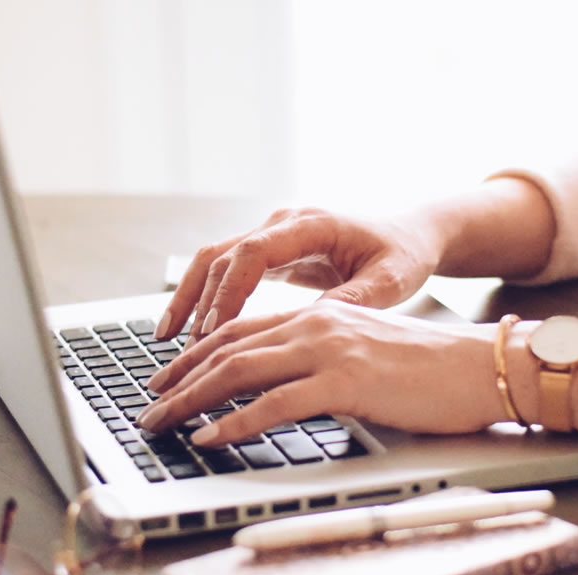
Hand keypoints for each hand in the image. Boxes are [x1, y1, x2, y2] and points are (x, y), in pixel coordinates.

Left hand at [137, 300, 505, 445]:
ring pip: (239, 370)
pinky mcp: (346, 381)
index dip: (196, 354)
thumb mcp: (366, 353)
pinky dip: (235, 422)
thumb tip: (285, 389)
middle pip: (228, 347)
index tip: (168, 378)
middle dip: (179, 379)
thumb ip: (324, 360)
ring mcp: (330, 349)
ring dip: (191, 399)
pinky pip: (275, 403)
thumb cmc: (430, 369)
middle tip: (149, 407)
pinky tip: (210, 438)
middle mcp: (317, 323)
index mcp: (321, 314)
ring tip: (161, 424)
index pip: (241, 329)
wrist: (478, 367)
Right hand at [155, 207, 440, 343]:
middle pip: (222, 255)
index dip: (230, 291)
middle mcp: (285, 224)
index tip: (216, 330)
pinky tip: (191, 334)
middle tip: (183, 348)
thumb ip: (352, 300)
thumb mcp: (390, 280)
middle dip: (198, 301)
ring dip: (190, 298)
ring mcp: (274, 236)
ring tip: (168, 341)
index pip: (254, 252)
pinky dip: (205, 299)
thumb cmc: (404, 253)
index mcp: (313, 224)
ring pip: (215, 262)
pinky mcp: (271, 253)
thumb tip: (311, 326)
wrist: (409, 234)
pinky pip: (227, 273)